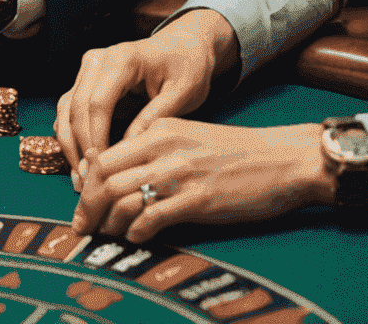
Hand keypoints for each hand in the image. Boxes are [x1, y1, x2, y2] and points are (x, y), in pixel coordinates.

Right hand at [55, 10, 234, 181]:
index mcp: (123, 59)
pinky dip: (70, 135)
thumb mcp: (181, 94)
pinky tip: (78, 162)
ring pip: (66, 108)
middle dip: (80, 147)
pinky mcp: (87, 79)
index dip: (96, 138)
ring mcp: (89, 67)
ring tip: (79, 179)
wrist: (184, 47)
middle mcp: (98, 59)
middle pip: (76, 106)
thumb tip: (127, 150)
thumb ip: (153, 118)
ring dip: (69, 144)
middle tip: (88, 183)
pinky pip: (69, 108)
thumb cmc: (186, 69)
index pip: (98, 103)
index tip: (102, 169)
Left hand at [71, 119, 329, 241]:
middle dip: (88, 206)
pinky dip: (136, 232)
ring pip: (121, 196)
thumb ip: (157, 152)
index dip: (86, 182)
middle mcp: (163, 145)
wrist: (283, 158)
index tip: (83, 204)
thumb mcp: (189, 139)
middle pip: (104, 176)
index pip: (104, 153)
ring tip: (107, 236)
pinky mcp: (198, 198)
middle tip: (84, 227)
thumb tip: (123, 181)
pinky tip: (137, 238)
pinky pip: (151, 217)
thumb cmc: (237, 154)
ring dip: (107, 222)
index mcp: (159, 128)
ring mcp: (180, 171)